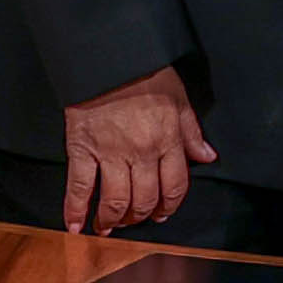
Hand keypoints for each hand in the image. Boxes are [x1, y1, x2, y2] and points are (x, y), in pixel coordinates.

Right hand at [63, 65, 216, 235]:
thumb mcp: (178, 99)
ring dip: (112, 219)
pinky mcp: (82, 149)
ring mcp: (111, 153)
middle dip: (141, 216)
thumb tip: (207, 156)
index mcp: (167, 140)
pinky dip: (75, 210)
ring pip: (115, 200)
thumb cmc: (146, 73)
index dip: (169, 206)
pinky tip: (74, 225)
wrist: (109, 57)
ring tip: (108, 225)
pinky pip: (79, 187)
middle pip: (145, 200)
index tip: (162, 214)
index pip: (175, 187)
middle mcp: (142, 152)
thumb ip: (191, 132)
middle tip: (135, 219)